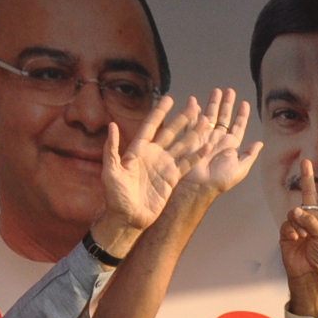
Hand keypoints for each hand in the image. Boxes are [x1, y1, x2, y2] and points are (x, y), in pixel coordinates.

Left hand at [96, 94, 192, 235]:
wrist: (127, 219)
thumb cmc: (115, 197)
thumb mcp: (110, 172)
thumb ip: (112, 149)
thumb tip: (112, 126)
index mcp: (137, 150)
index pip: (150, 126)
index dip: (159, 113)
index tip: (169, 99)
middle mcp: (152, 155)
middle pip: (169, 132)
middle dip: (181, 119)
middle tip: (193, 105)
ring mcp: (163, 166)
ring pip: (181, 145)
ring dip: (193, 134)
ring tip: (206, 121)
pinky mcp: (171, 179)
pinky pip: (186, 165)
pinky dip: (196, 156)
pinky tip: (207, 147)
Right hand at [174, 88, 261, 199]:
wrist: (199, 186)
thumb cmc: (220, 180)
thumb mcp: (240, 168)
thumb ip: (250, 155)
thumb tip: (260, 143)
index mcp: (230, 146)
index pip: (238, 126)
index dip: (242, 115)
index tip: (244, 103)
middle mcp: (218, 139)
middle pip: (224, 117)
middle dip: (227, 104)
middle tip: (229, 91)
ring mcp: (205, 137)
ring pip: (210, 116)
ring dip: (213, 103)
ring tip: (216, 91)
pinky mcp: (192, 138)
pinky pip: (192, 121)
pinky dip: (192, 111)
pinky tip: (194, 101)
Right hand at [278, 159, 317, 317]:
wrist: (307, 275)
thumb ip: (311, 221)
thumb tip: (295, 211)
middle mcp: (313, 219)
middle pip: (310, 194)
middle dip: (308, 178)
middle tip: (305, 161)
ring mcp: (299, 225)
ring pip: (295, 211)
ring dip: (298, 222)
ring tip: (301, 235)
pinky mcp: (287, 233)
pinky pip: (286, 224)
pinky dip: (290, 231)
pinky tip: (294, 239)